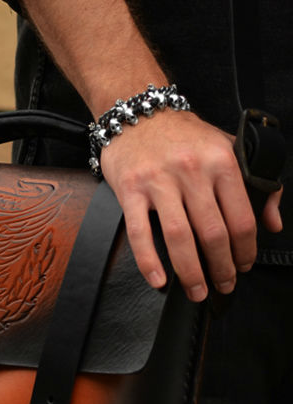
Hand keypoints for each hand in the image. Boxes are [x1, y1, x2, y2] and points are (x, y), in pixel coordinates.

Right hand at [100, 110, 282, 301]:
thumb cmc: (183, 135)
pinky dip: (149, 261)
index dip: (246, 250)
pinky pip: (140, 232)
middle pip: (213, 233)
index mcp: (221, 161)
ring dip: (190, 272)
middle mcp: (192, 170)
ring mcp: (158, 181)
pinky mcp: (130, 189)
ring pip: (179, 237)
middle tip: (224, 285)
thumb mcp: (228, 148)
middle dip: (222, 268)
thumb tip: (273, 224)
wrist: (137, 112)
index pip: (241, 218)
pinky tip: (158, 280)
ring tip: (197, 291)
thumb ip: (257, 183)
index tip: (244, 266)